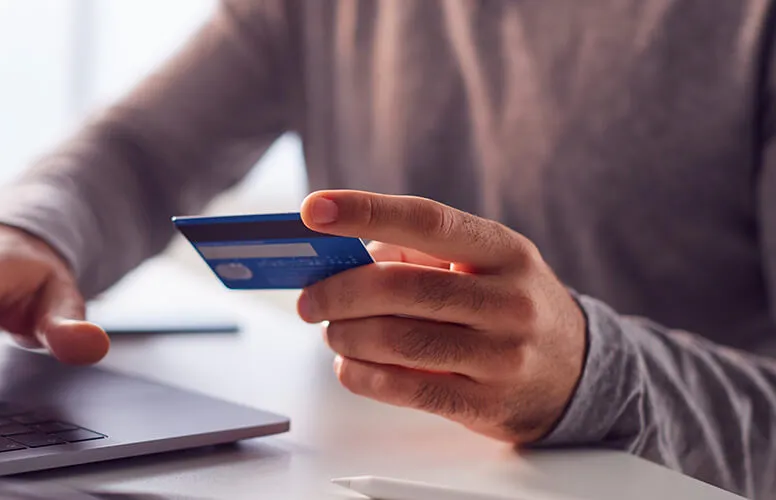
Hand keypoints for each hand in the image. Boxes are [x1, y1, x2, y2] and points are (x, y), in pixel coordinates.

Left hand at [298, 190, 585, 442]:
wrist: (578, 373)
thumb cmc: (509, 307)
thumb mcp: (482, 264)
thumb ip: (416, 255)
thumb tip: (343, 262)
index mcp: (503, 250)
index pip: (427, 220)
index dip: (365, 211)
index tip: (313, 210)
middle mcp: (508, 300)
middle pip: (400, 288)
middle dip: (338, 293)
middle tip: (310, 300)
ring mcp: (502, 355)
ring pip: (397, 341)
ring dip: (346, 336)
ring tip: (332, 332)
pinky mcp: (487, 403)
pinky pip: (406, 389)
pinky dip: (363, 376)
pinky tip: (349, 365)